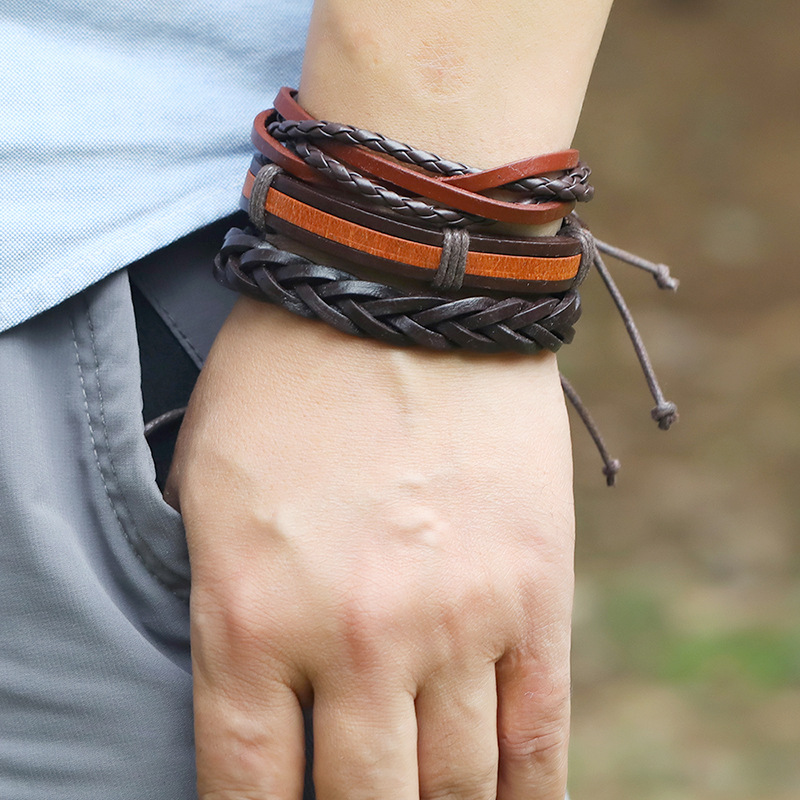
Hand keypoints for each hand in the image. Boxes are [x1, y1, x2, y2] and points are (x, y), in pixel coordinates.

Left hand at [166, 296, 574, 799]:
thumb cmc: (287, 379)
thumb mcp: (207, 490)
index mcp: (250, 614)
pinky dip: (524, 797)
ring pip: (452, 785)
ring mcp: (455, 618)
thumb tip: (268, 708)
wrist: (405, 287)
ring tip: (423, 793)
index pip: (249, 790)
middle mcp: (354, 636)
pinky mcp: (534, 591)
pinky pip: (536, 736)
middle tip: (356, 797)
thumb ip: (229, 613)